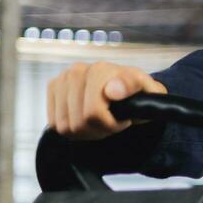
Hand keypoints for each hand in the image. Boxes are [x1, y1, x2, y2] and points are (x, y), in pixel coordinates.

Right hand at [46, 62, 165, 139]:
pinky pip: (55, 124)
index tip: (125, 120)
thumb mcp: (149, 91)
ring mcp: (62, 79)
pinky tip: (87, 121)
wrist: (125, 88)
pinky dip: (72, 130)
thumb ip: (134, 88)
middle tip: (113, 123)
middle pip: (78, 123)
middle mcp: (77, 71)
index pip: (93, 113)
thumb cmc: (138, 92)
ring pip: (65, 126)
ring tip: (101, 122)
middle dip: (99, 130)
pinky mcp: (52, 89)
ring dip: (86, 132)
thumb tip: (112, 91)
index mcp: (101, 70)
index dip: (111, 125)